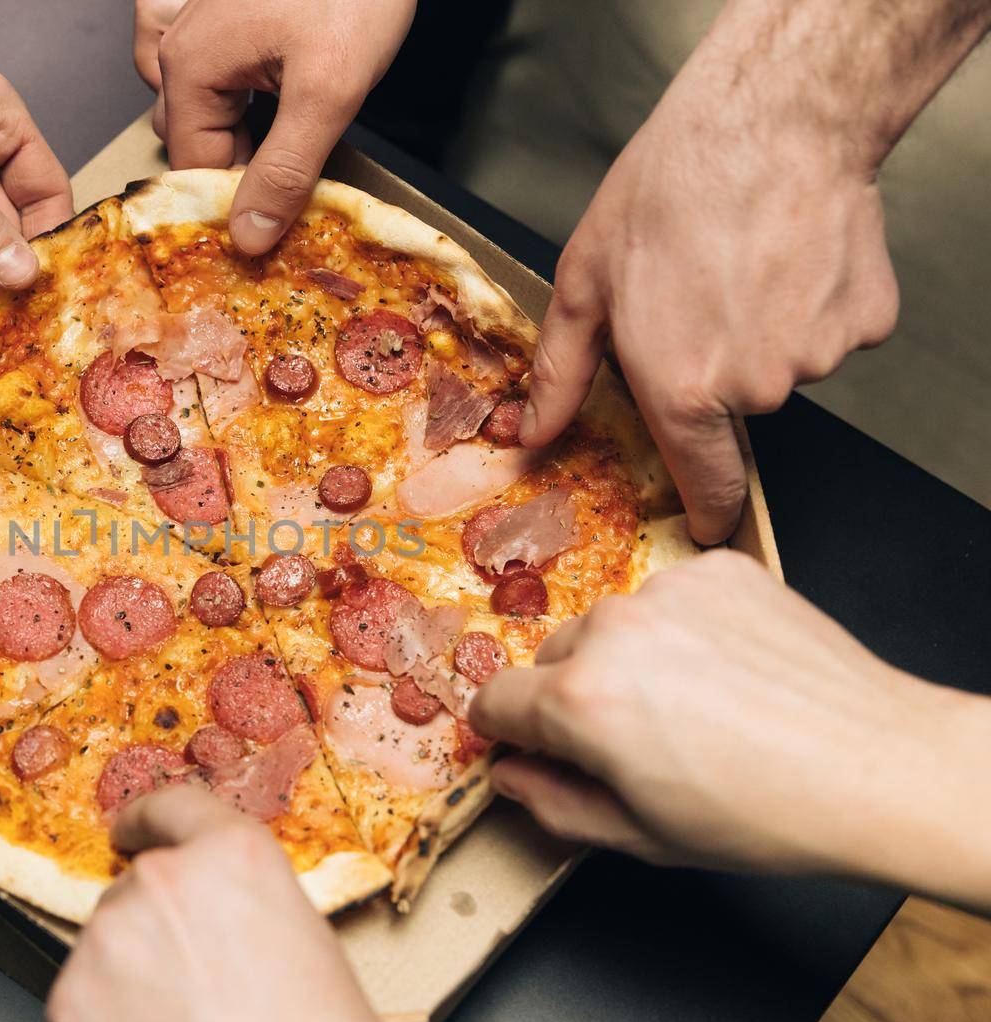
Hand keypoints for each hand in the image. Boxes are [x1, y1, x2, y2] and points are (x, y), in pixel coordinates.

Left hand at [47, 786, 394, 1021]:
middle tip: (196, 990)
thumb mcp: (314, 962)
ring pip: (107, 949)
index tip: (130, 829)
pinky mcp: (67, 1004)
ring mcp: (106, 942)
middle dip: (156, 933)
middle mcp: (162, 883)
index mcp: (234, 861)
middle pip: (138, 890)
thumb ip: (255, 919)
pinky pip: (81, 1004)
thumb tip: (228, 933)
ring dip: (131, 982)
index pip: (175, 808)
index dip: (148, 819)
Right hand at [137, 0, 413, 253]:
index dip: (237, 207)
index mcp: (190, 66)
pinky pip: (208, 69)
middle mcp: (180, 43)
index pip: (196, 169)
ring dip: (239, 134)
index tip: (279, 231)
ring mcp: (198, 22)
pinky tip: (268, 100)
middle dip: (239, 169)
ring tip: (288, 142)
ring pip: (202, 107)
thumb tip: (248, 237)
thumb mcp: (329, 92)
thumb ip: (285, 171)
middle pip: (195, 139)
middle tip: (292, 188)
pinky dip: (234, 96)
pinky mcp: (227, 12)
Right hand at [470, 551, 990, 910]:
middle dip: (576, 696)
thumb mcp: (644, 837)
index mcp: (580, 702)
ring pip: (613, 625)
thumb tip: (510, 775)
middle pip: (553, 658)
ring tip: (697, 705)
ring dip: (631, 658)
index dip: (508, 731)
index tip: (531, 744)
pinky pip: (672, 598)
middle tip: (639, 739)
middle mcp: (613, 630)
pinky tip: (730, 673)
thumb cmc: (768, 813)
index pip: (494, 700)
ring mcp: (669, 592)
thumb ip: (555, 805)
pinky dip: (686, 629)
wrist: (880, 767)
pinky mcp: (719, 571)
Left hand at [522, 8, 905, 543]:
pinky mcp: (867, 321)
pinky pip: (833, 331)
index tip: (705, 520)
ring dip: (765, 330)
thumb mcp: (584, 285)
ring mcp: (819, 357)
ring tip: (740, 266)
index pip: (706, 485)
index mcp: (683, 392)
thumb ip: (561, 373)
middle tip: (700, 300)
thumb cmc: (668, 194)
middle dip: (719, 367)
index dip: (706, 510)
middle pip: (738, 406)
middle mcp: (757, 389)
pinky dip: (814, 303)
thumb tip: (533, 435)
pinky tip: (787, 256)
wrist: (768, 121)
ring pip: (786, 364)